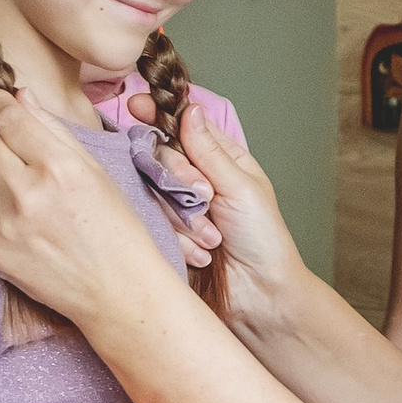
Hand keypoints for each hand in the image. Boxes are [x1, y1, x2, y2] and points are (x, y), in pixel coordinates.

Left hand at [0, 88, 171, 337]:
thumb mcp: (96, 170)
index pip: (9, 119)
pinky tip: (29, 227)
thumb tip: (20, 96)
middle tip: (20, 156)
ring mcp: (7, 225)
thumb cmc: (117, 228)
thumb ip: (54, 130)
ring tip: (32, 200)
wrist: (119, 291)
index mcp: (59, 166)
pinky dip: (0, 215)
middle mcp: (28, 192)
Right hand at [164, 108, 303, 346]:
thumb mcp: (242, 188)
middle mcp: (193, 178)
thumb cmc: (263, 241)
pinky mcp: (161, 235)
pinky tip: (199, 255)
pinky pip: (148, 223)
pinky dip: (177, 239)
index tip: (138, 105)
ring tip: (211, 238)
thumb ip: (210, 151)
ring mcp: (174, 206)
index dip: (159, 114)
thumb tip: (189, 109)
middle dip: (180, 177)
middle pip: (160, 155)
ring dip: (183, 217)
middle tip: (204, 197)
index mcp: (220, 159)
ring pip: (150, 190)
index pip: (182, 125)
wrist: (257, 297)